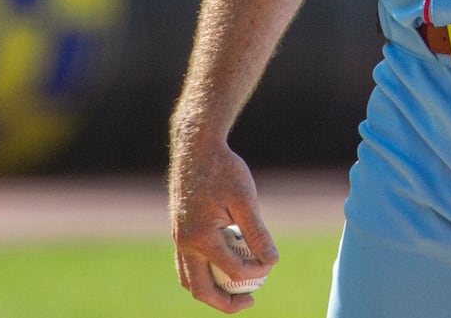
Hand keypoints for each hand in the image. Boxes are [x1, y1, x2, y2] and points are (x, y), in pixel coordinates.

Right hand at [170, 143, 278, 312]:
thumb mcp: (245, 198)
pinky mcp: (179, 231)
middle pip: (200, 289)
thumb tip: (272, 262)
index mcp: (200, 237)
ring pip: (189, 279)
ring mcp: (178, 238)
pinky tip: (223, 268)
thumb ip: (257, 232)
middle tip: (250, 301)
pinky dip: (203, 274)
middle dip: (225, 302)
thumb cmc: (223, 169)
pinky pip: (187, 264)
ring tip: (235, 292)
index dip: (255, 273)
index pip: (231, 271)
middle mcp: (184, 242)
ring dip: (211, 291)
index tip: (271, 264)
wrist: (195, 148)